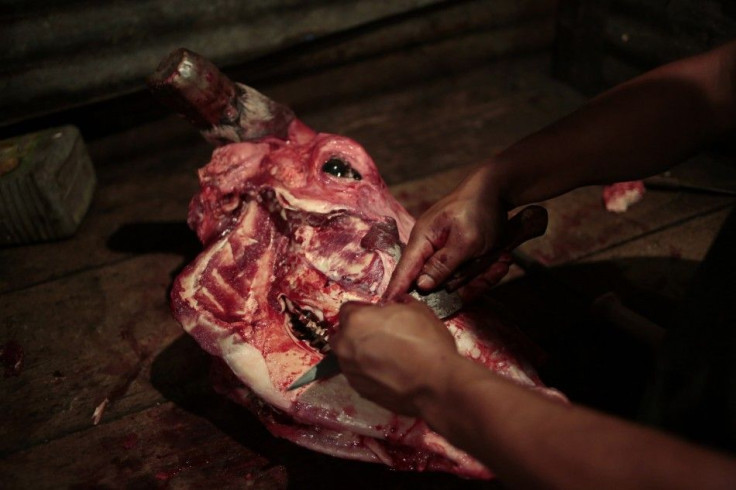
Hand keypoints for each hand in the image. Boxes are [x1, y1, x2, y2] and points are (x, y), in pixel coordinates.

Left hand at [331, 296, 460, 415]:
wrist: (436, 385)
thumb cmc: (427, 342)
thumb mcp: (418, 311)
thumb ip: (400, 304)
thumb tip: (398, 303)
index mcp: (356, 320)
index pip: (347, 309)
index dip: (363, 310)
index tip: (377, 315)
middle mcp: (346, 345)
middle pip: (341, 334)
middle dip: (355, 332)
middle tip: (378, 335)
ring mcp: (351, 370)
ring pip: (348, 356)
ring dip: (360, 353)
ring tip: (385, 357)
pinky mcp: (359, 390)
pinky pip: (358, 375)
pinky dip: (368, 372)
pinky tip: (387, 373)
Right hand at [385, 163, 509, 298]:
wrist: (496, 191)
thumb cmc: (478, 210)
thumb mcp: (465, 240)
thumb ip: (443, 264)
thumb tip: (420, 285)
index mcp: (423, 240)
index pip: (405, 270)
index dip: (397, 289)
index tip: (387, 307)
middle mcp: (430, 250)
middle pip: (438, 282)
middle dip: (466, 280)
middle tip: (490, 266)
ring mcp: (445, 255)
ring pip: (458, 281)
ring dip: (481, 273)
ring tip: (500, 258)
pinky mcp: (459, 259)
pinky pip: (469, 276)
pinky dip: (486, 270)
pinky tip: (500, 259)